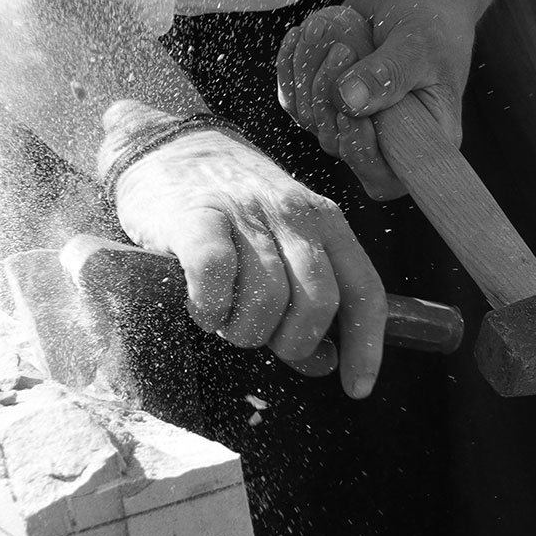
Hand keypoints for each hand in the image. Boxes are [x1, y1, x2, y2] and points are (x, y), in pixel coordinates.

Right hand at [107, 110, 386, 398]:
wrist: (169, 147)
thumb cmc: (228, 209)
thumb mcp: (279, 244)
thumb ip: (304, 300)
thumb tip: (325, 364)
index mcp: (325, 220)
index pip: (364, 290)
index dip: (366, 347)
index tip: (357, 387)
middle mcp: (294, 213)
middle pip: (318, 302)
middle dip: (291, 341)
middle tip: (261, 336)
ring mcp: (246, 213)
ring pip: (267, 298)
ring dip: (243, 328)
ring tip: (223, 316)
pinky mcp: (197, 216)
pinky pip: (216, 277)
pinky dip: (210, 307)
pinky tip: (202, 305)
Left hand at [275, 0, 476, 199]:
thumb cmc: (430, 22)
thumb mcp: (418, 44)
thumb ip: (387, 74)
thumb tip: (348, 103)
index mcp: (424, 138)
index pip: (384, 177)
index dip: (360, 154)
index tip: (349, 112)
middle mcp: (386, 139)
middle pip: (338, 144)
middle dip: (328, 95)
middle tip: (342, 49)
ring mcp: (353, 122)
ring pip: (312, 117)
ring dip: (309, 72)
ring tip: (326, 29)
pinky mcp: (329, 102)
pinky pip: (295, 98)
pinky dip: (292, 66)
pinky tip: (302, 34)